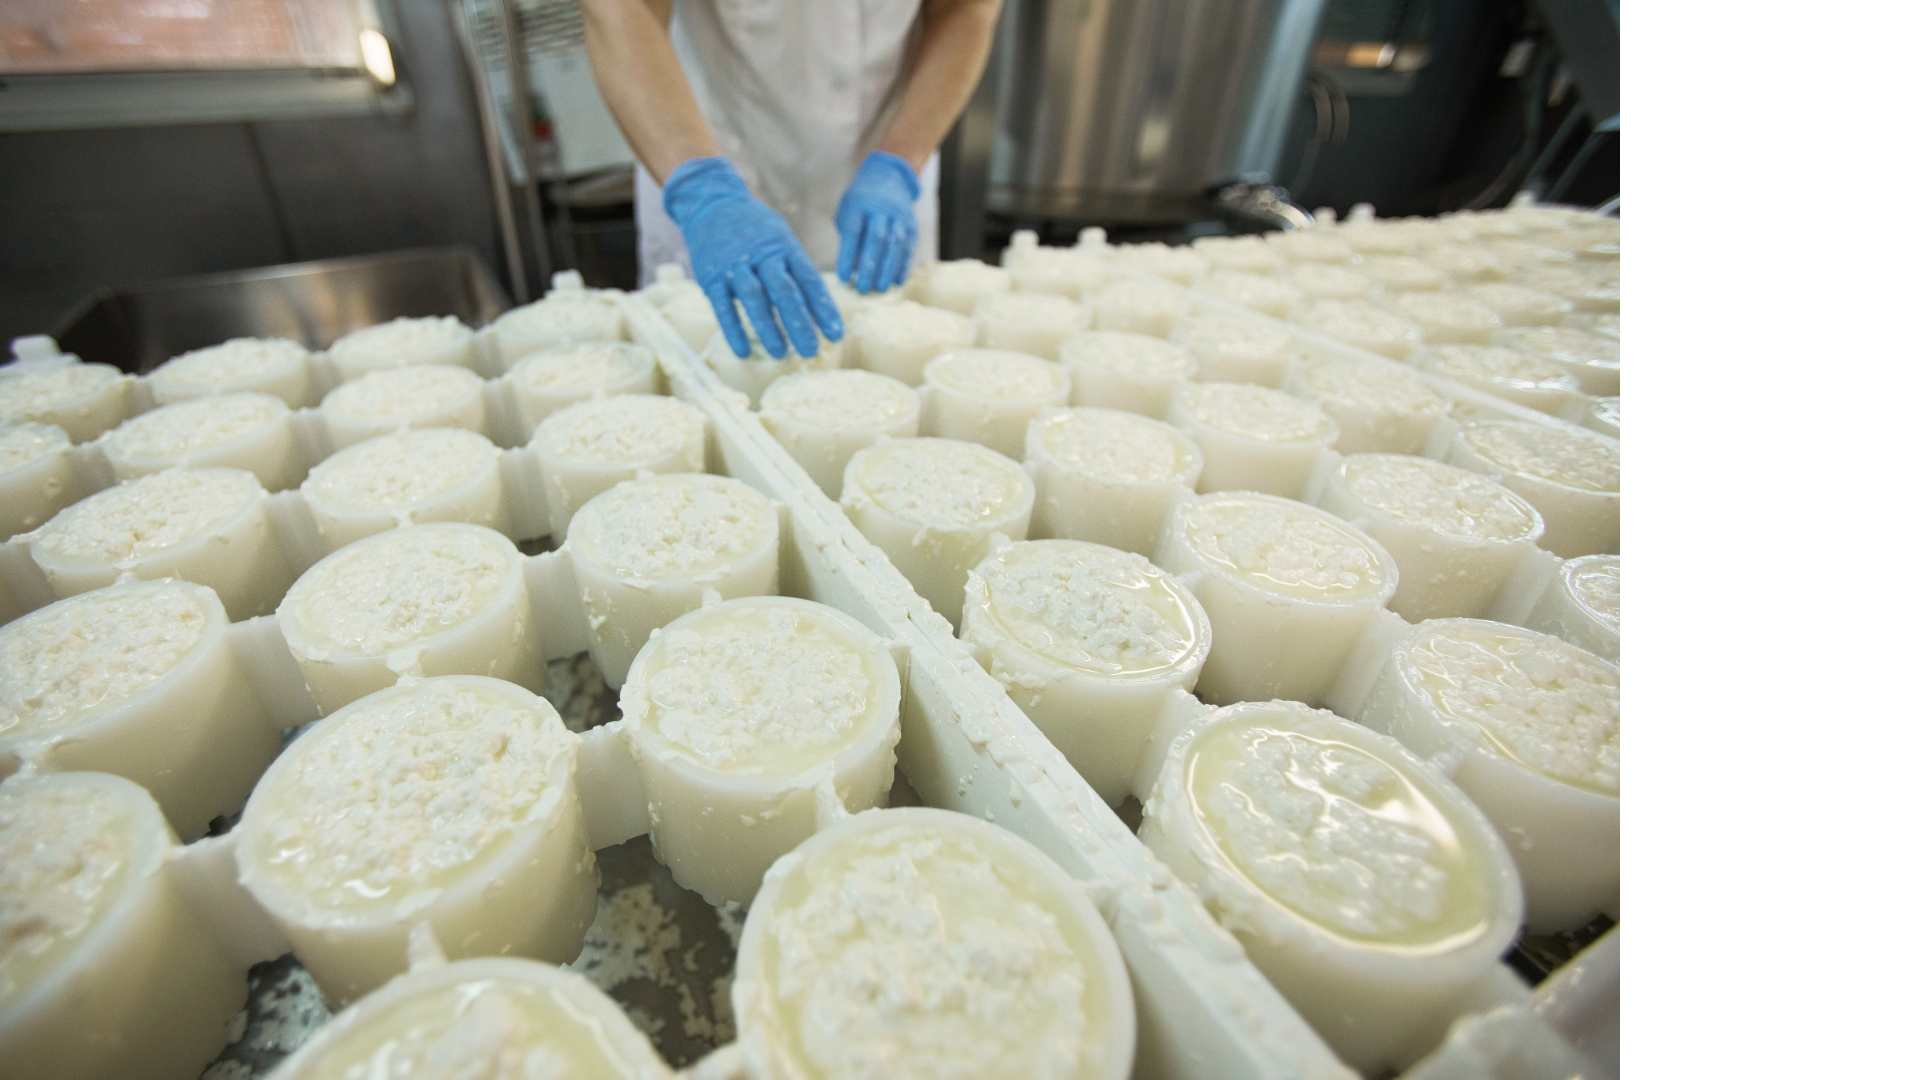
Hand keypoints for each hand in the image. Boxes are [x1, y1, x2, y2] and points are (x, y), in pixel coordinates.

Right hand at [663, 156, 841, 357]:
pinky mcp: (711, 277)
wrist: (711, 203)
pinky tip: (743, 352)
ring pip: (755, 299)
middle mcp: (762, 256)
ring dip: (768, 328)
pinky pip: (723, 307)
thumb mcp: (782, 239)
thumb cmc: (755, 229)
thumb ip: (797, 271)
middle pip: (784, 292)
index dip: (824, 308)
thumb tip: (818, 311)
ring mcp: (735, 267)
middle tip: (811, 350)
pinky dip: (733, 330)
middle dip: (799, 323)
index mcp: (785, 248)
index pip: (809, 280)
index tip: (836, 334)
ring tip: (781, 353)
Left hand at [834, 150, 920, 293]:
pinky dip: (903, 266)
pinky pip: (908, 247)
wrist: (887, 178)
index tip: (844, 278)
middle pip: (877, 240)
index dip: (848, 257)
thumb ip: (848, 238)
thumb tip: (854, 270)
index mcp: (859, 205)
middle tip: (863, 288)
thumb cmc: (860, 203)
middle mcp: (881, 209)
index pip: (853, 233)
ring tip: (880, 288)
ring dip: (888, 269)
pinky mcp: (911, 225)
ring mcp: (899, 217)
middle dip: (870, 267)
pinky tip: (896, 282)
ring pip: (895, 244)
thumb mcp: (847, 212)